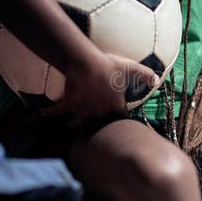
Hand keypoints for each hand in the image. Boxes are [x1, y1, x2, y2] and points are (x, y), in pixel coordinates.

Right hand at [41, 51, 158, 127]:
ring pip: (77, 123)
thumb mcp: (130, 69)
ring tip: (69, 128)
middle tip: (93, 134)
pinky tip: (44, 113)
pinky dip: (51, 112)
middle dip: (96, 129)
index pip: (120, 117)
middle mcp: (98, 111)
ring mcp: (82, 109)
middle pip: (98, 125)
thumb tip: (157, 80)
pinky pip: (58, 110)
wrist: (86, 65)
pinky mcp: (69, 103)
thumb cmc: (109, 67)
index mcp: (114, 105)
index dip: (121, 121)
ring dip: (73, 125)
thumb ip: (145, 75)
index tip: (121, 125)